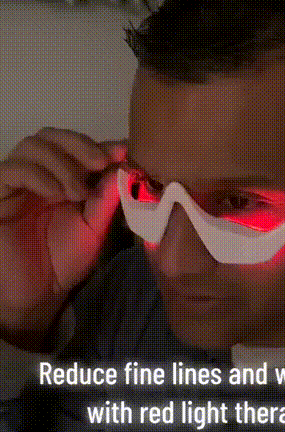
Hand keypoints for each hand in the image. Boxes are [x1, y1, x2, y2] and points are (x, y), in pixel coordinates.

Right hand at [0, 128, 126, 347]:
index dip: (101, 144)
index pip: (78, 146)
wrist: (35, 295)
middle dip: (80, 145)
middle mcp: (39, 173)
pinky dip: (37, 175)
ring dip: (60, 162)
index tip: (124, 151)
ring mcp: (17, 181)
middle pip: (53, 136)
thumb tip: (126, 167)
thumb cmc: (63, 262)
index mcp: (64, 177)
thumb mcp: (93, 228)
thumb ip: (107, 199)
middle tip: (100, 162)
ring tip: (77, 191)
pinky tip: (56, 193)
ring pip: (33, 146)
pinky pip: (11, 170)